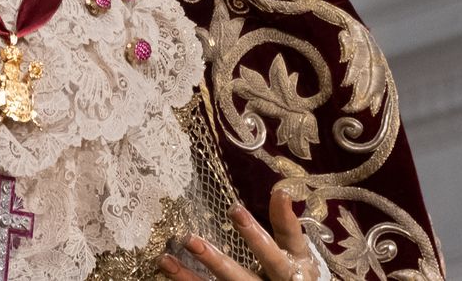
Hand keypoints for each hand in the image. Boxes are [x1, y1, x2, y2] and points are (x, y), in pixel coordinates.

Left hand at [157, 190, 324, 280]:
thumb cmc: (295, 270)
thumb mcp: (296, 249)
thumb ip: (286, 224)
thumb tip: (280, 190)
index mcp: (291, 267)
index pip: (274, 250)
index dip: (253, 233)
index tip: (234, 208)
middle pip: (242, 277)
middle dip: (216, 262)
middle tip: (190, 240)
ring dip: (191, 276)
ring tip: (166, 259)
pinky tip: (167, 270)